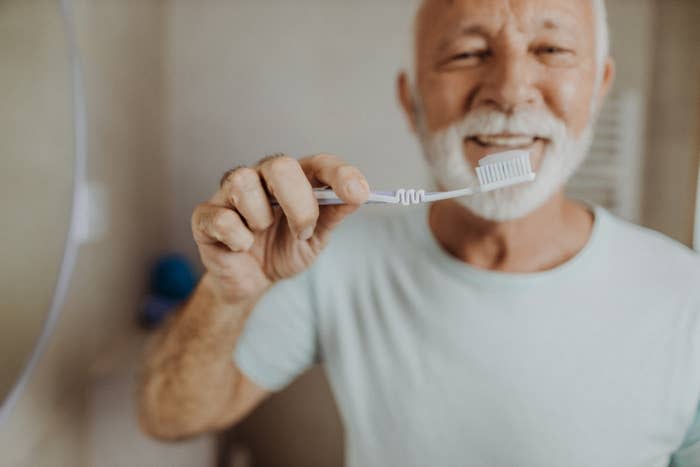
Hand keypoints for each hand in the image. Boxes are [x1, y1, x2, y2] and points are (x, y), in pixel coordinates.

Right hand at [191, 154, 369, 303]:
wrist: (251, 282)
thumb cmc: (283, 250)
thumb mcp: (316, 237)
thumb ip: (334, 215)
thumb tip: (358, 195)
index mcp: (294, 179)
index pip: (319, 163)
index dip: (340, 174)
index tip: (359, 193)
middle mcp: (262, 177)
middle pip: (279, 165)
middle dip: (298, 205)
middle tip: (302, 232)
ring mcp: (230, 193)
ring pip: (244, 184)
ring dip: (261, 219)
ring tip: (262, 234)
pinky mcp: (206, 215)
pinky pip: (223, 219)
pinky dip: (239, 239)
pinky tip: (241, 246)